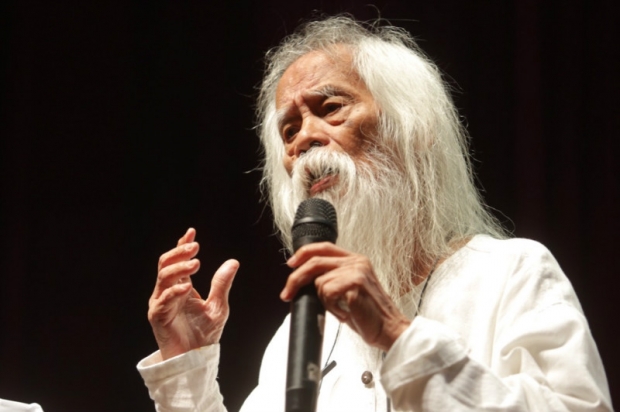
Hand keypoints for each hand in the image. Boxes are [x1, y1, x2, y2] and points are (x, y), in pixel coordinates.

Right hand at [148, 228, 238, 359]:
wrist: (196, 358)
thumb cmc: (205, 333)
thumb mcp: (219, 305)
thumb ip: (222, 284)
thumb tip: (233, 262)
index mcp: (181, 286)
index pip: (179, 260)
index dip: (182, 245)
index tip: (192, 232)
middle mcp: (168, 291)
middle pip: (166, 263)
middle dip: (179, 252)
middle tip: (195, 246)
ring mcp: (161, 302)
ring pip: (163, 277)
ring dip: (179, 268)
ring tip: (196, 263)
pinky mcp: (157, 316)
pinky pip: (163, 300)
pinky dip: (174, 291)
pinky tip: (187, 287)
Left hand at [281, 242, 409, 351]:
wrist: (389, 329)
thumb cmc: (369, 313)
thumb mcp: (351, 288)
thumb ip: (334, 277)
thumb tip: (306, 279)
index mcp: (356, 260)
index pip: (324, 247)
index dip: (304, 253)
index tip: (291, 265)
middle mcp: (357, 262)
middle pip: (315, 262)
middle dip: (295, 279)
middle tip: (287, 294)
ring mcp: (356, 272)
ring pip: (320, 283)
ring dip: (325, 301)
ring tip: (341, 309)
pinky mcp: (354, 285)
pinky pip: (327, 294)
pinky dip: (332, 308)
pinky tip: (346, 313)